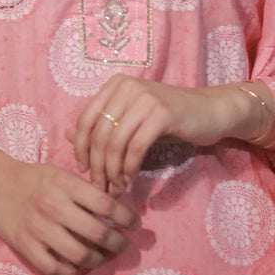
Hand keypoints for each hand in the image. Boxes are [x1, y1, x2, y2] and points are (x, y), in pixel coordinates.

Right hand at [0, 150, 141, 274]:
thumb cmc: (34, 179)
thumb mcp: (61, 174)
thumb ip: (85, 190)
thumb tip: (117, 210)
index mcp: (65, 184)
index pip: (105, 204)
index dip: (126, 217)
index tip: (136, 225)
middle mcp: (53, 206)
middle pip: (97, 233)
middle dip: (118, 243)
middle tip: (124, 244)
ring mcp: (38, 229)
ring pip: (79, 255)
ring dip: (99, 260)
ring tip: (105, 257)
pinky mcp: (26, 247)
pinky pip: (56, 269)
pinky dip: (73, 272)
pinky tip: (81, 267)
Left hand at [65, 76, 247, 196]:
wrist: (210, 111)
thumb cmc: (168, 117)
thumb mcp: (131, 119)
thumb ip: (101, 125)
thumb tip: (65, 135)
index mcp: (115, 85)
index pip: (85, 119)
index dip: (80, 148)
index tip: (84, 171)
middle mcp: (127, 87)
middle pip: (99, 134)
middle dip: (97, 166)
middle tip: (100, 188)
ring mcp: (145, 98)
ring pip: (115, 143)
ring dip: (113, 172)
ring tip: (116, 188)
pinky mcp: (162, 113)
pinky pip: (136, 147)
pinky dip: (129, 169)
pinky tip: (130, 180)